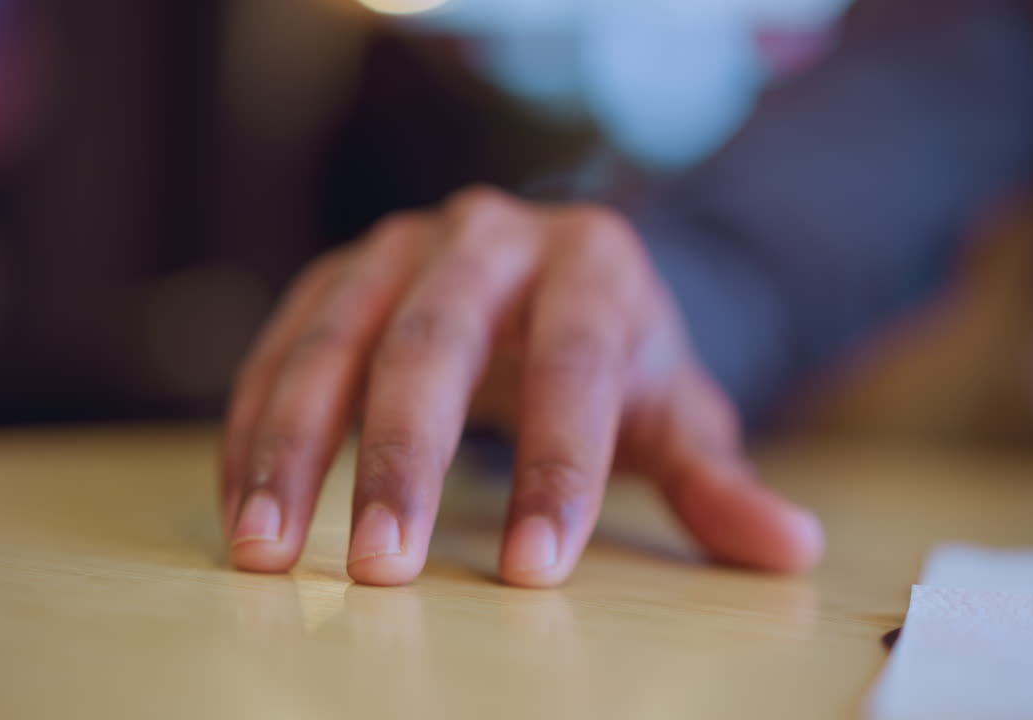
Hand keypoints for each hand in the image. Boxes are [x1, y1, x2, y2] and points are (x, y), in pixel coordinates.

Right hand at [221, 186, 822, 586]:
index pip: (576, 361)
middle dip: (403, 459)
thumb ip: (718, 478)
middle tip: (381, 567)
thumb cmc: (619, 356)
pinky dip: (253, 427)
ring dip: (290, 448)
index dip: (559, 465)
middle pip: (434, 341)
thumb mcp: (676, 409)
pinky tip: (242, 505)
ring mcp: (397, 248)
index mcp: (589, 261)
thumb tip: (790, 548)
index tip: (538, 571)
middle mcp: (485, 236)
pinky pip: (278, 348)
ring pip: (332, 340)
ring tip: (266, 550)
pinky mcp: (335, 276)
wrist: (551, 278)